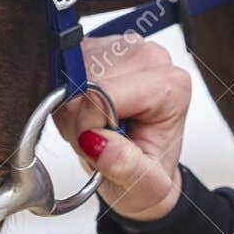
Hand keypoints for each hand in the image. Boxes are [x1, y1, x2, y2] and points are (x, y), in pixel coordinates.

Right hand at [55, 35, 191, 221]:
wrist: (144, 172)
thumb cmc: (148, 174)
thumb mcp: (146, 187)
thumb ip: (127, 166)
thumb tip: (99, 143)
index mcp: (170, 85)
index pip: (104, 93)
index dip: (90, 125)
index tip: (99, 146)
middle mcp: (149, 58)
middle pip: (86, 82)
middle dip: (79, 120)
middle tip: (98, 141)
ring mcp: (122, 48)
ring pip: (70, 74)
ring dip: (71, 111)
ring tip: (96, 130)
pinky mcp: (99, 47)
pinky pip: (64, 70)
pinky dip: (66, 98)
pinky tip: (87, 113)